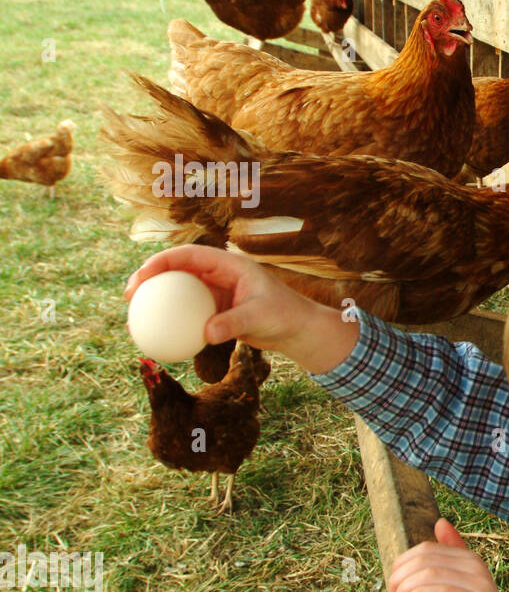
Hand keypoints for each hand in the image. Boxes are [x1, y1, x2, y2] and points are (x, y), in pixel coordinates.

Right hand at [124, 244, 357, 372]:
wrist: (297, 330)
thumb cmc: (284, 316)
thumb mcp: (260, 317)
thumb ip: (234, 323)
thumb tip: (206, 333)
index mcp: (229, 264)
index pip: (188, 255)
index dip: (161, 261)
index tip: (142, 277)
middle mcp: (219, 275)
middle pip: (176, 270)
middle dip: (148, 278)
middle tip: (128, 296)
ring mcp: (215, 293)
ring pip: (178, 293)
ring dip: (155, 301)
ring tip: (133, 317)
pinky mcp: (215, 311)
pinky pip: (186, 313)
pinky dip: (170, 321)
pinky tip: (154, 337)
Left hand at [388, 519, 508, 591]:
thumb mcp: (459, 588)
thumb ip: (449, 560)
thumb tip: (440, 523)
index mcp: (469, 559)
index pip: (426, 550)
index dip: (402, 566)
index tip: (393, 589)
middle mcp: (476, 567)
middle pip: (425, 560)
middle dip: (400, 579)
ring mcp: (481, 585)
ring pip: (431, 574)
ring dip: (406, 590)